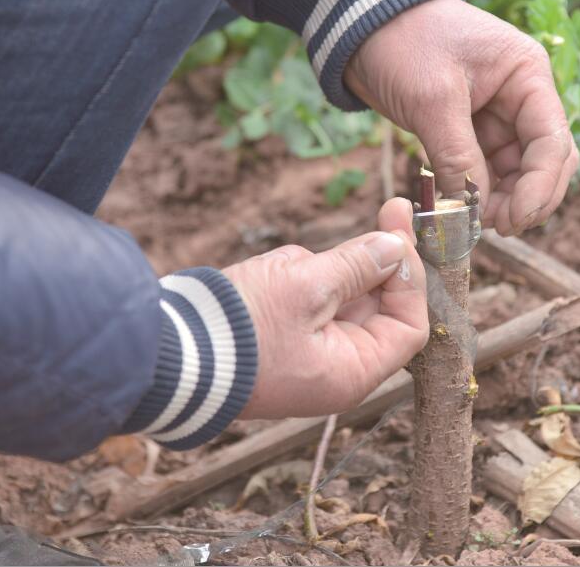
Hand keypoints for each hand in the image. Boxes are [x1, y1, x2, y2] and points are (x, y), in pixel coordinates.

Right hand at [225, 198, 426, 418]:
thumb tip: (395, 246)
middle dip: (375, 260)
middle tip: (392, 206)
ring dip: (325, 267)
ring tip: (283, 269)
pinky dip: (297, 274)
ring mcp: (307, 350)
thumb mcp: (305, 286)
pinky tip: (268, 274)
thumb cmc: (238, 329)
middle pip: (380, 306)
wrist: (166, 351)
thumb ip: (357, 264)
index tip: (403, 235)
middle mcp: (335, 367)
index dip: (412, 279)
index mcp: (352, 372)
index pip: (409, 326)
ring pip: (340, 294)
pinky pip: (306, 294)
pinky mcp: (281, 332)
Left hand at [345, 0, 578, 235]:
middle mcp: (522, 96)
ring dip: (501, 200)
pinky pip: (487, 169)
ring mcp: (498, 114)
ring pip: (517, 171)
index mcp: (528, 75)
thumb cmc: (403, 42)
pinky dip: (478, 192)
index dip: (539, 187)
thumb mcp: (432, 99)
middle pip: (545, 161)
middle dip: (526, 198)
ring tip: (470, 222)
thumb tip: (473, 210)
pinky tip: (460, 210)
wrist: (362, 23)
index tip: (513, 220)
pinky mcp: (471, 129)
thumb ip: (458, 156)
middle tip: (492, 227)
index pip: (552, 141)